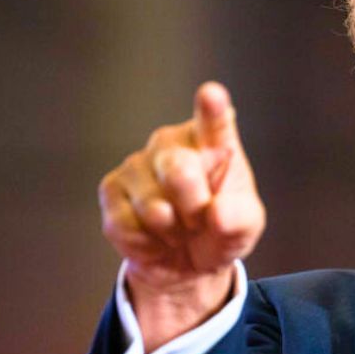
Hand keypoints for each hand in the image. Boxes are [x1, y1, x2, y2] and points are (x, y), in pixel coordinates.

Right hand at [98, 82, 265, 351]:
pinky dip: (147, 245)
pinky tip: (156, 237)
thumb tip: (217, 214)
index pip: (213, 122)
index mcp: (212, 141)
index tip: (211, 94)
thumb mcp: (244, 227)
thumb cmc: (221, 229)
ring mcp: (136, 163)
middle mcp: (170, 143)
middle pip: (179, 172)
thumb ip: (239, 218)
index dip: (211, 109)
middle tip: (201, 220)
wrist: (188, 259)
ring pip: (153, 208)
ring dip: (172, 233)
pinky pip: (127, 226)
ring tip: (179, 229)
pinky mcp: (110, 189)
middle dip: (195, 210)